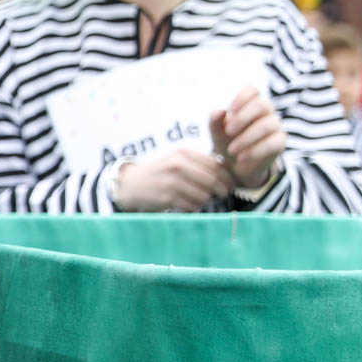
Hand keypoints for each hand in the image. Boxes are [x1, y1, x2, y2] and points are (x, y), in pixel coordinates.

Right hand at [112, 148, 232, 211]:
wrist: (130, 184)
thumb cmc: (159, 172)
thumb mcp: (176, 160)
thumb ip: (199, 163)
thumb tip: (227, 172)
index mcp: (183, 154)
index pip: (215, 165)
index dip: (227, 177)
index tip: (231, 184)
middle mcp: (178, 166)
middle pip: (212, 180)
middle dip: (222, 190)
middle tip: (223, 194)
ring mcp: (172, 182)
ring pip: (204, 195)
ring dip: (206, 200)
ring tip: (200, 199)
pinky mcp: (167, 198)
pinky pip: (192, 206)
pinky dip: (194, 207)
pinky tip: (188, 204)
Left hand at [208, 85, 284, 189]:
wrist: (236, 162)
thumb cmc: (226, 140)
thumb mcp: (216, 131)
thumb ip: (214, 120)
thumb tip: (220, 111)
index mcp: (249, 103)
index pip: (251, 90)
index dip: (242, 97)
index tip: (230, 110)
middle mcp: (265, 111)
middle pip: (261, 105)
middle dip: (243, 118)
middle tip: (229, 132)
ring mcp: (275, 126)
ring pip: (267, 125)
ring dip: (247, 138)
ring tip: (231, 150)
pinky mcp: (279, 142)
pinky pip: (272, 143)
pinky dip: (255, 151)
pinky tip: (241, 158)